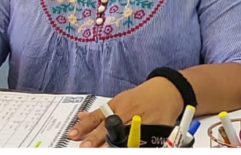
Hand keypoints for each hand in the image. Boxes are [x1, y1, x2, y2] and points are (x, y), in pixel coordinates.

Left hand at [67, 77, 184, 146]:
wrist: (167, 91)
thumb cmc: (141, 97)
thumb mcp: (119, 101)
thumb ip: (101, 112)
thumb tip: (81, 117)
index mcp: (116, 106)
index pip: (96, 118)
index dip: (83, 127)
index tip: (73, 135)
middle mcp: (126, 113)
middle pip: (108, 128)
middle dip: (96, 139)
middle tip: (85, 147)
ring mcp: (141, 122)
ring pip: (125, 137)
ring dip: (114, 146)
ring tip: (104, 151)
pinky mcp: (155, 130)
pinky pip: (144, 142)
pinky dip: (136, 147)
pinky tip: (128, 149)